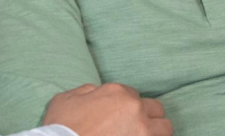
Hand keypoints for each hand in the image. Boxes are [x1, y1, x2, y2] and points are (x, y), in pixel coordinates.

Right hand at [42, 83, 172, 135]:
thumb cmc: (60, 128)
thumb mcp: (66, 99)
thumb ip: (86, 92)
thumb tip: (95, 93)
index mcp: (117, 93)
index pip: (133, 95)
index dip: (125, 107)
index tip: (119, 118)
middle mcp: (134, 109)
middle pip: (155, 110)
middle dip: (147, 118)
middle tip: (135, 129)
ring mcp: (143, 132)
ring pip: (165, 128)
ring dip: (156, 132)